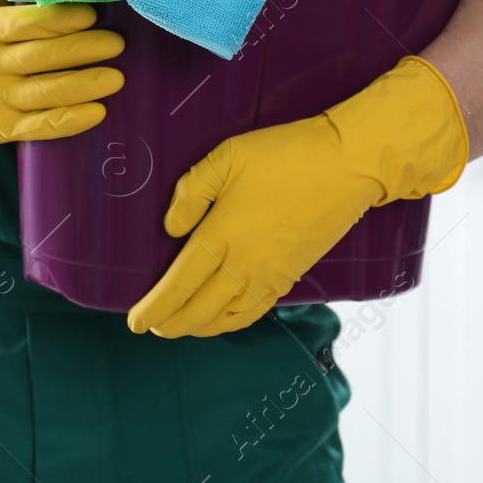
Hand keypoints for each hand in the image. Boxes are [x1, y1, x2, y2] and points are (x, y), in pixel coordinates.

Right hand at [0, 0, 124, 176]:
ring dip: (83, 86)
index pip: (19, 24)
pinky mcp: (1, 129)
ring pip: (43, 93)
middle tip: (116, 43)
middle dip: (80, 50)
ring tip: (117, 77)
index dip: (56, 21)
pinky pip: (40, 126)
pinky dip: (70, 121)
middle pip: (37, 58)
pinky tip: (98, 111)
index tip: (91, 13)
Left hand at [127, 56, 467, 337]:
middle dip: (171, 324)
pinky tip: (224, 318)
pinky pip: (256, 311)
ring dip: (200, 327)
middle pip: (200, 310)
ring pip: (228, 317)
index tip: (134, 321)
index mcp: (222, 236)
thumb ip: (192, 192)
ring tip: (180, 326)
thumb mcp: (227, 157)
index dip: (155, 307)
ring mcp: (271, 274)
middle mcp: (245, 265)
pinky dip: (233, 322)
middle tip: (150, 328)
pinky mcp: (292, 274)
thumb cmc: (285, 155)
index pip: (179, 284)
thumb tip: (170, 228)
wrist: (348, 165)